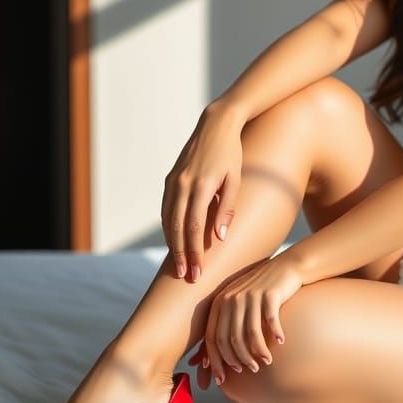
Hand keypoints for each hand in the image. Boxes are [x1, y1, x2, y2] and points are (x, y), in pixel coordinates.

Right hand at [161, 103, 244, 282]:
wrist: (216, 125)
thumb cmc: (232, 154)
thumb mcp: (236, 180)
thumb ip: (227, 208)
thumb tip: (220, 238)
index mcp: (202, 186)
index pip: (195, 227)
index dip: (195, 251)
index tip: (198, 271)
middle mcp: (183, 185)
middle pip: (178, 228)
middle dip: (182, 254)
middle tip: (186, 277)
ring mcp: (173, 181)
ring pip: (168, 220)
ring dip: (173, 244)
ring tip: (179, 265)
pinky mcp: (170, 179)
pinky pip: (166, 209)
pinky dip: (169, 228)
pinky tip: (175, 241)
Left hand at [188, 252, 303, 386]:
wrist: (286, 267)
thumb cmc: (260, 291)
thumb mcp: (235, 305)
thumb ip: (220, 330)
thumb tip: (198, 365)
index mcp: (220, 302)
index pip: (212, 338)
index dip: (216, 361)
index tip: (223, 379)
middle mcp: (232, 298)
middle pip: (230, 338)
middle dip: (239, 359)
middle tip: (251, 369)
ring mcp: (251, 295)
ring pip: (250, 333)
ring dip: (258, 352)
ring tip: (266, 361)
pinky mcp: (270, 294)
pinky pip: (270, 321)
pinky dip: (275, 334)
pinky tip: (282, 341)